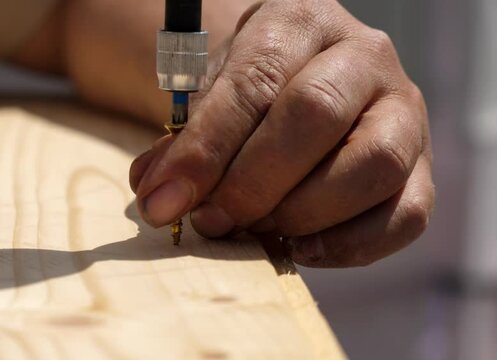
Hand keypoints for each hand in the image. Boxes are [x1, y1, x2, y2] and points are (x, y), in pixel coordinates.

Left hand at [130, 0, 434, 267]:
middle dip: (253, 182)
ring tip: (257, 229)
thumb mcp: (213, 94)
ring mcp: (405, 112)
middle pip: (316, 116)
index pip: (256, 82)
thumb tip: (159, 196)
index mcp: (302, 22)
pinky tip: (300, 249)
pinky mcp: (424, 168)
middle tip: (211, 219)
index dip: (206, 148)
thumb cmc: (256, 90)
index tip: (164, 200)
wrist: (309, 82)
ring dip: (302, 213)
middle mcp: (365, 57)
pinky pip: (406, 215)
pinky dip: (348, 245)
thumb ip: (185, 141)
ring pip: (373, 166)